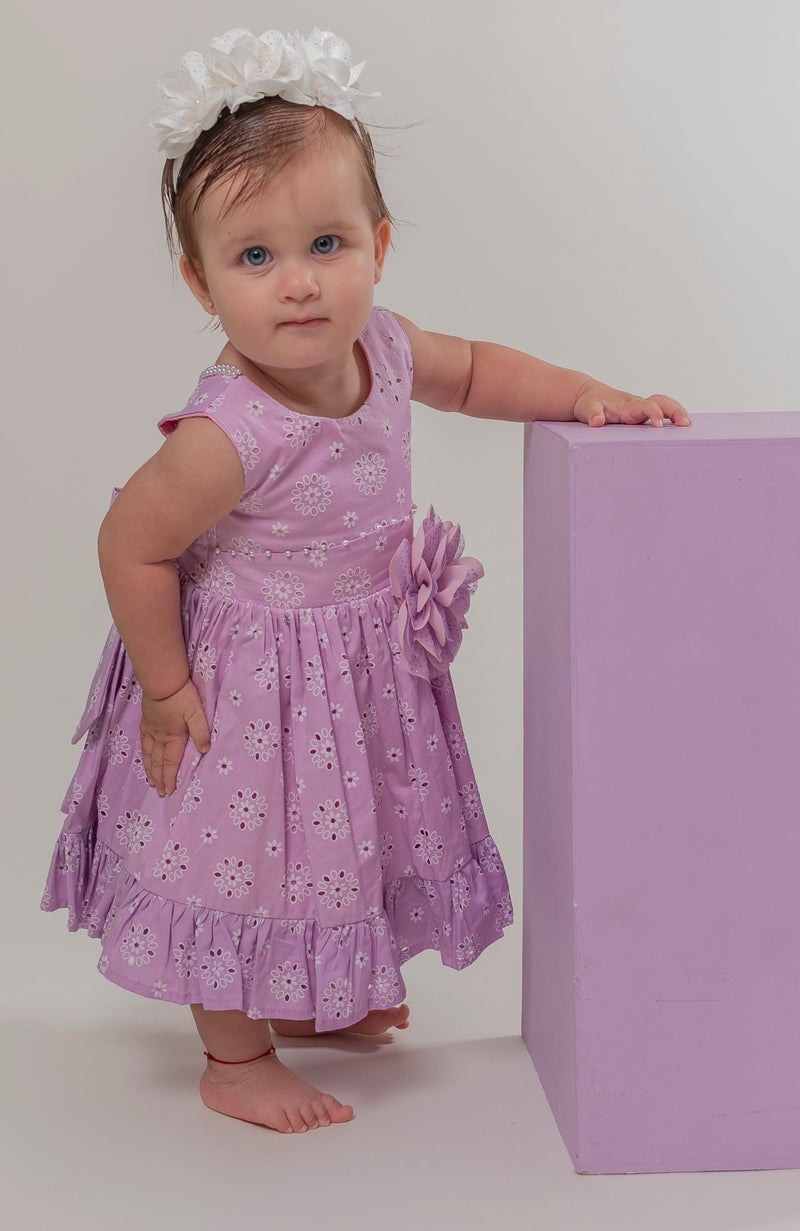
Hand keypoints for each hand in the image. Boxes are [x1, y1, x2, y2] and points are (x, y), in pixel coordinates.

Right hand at [140, 680, 210, 797]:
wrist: (162, 680)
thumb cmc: (181, 696)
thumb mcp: (197, 713)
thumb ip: (201, 732)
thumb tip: (204, 750)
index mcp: (173, 737)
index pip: (171, 763)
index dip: (170, 778)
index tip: (169, 791)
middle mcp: (159, 737)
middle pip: (158, 762)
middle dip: (159, 779)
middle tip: (159, 792)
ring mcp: (151, 729)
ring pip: (149, 755)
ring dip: (150, 770)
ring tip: (150, 781)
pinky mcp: (146, 721)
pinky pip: (143, 743)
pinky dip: (144, 755)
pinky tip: (144, 757)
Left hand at [573, 381, 690, 428]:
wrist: (590, 396)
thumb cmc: (589, 404)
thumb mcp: (587, 410)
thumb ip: (593, 414)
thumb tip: (596, 421)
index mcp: (626, 405)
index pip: (645, 406)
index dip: (653, 414)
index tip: (659, 425)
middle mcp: (638, 404)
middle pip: (661, 402)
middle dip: (674, 410)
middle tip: (685, 423)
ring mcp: (642, 407)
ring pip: (665, 403)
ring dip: (678, 410)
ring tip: (688, 423)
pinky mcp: (643, 412)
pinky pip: (663, 408)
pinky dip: (674, 413)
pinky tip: (683, 423)